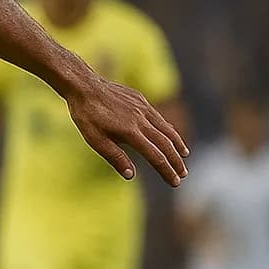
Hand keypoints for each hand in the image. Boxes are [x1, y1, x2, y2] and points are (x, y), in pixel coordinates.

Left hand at [65, 77, 187, 185]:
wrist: (84, 86)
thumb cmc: (86, 115)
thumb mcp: (95, 140)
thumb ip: (115, 157)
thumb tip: (131, 175)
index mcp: (131, 132)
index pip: (155, 156)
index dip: (166, 170)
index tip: (175, 182)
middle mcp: (142, 120)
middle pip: (166, 144)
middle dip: (176, 161)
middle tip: (183, 175)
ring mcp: (143, 108)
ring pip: (166, 129)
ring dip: (177, 144)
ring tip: (184, 156)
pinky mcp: (141, 100)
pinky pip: (159, 118)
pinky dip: (168, 129)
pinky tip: (169, 134)